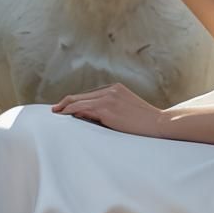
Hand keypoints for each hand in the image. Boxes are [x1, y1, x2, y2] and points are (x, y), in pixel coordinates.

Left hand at [51, 83, 166, 137]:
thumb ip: (110, 110)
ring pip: (80, 100)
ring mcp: (109, 97)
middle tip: (55, 110)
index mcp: (116, 88)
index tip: (65, 108)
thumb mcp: (126, 111)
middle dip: (67, 102)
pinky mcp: (107, 108)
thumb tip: (87, 116)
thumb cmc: (144, 124)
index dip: (76, 101)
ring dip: (65, 106)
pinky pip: (82, 107)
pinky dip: (70, 110)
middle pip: (82, 95)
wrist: (159, 124)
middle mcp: (111, 89)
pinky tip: (63, 114)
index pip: (90, 95)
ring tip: (55, 113)